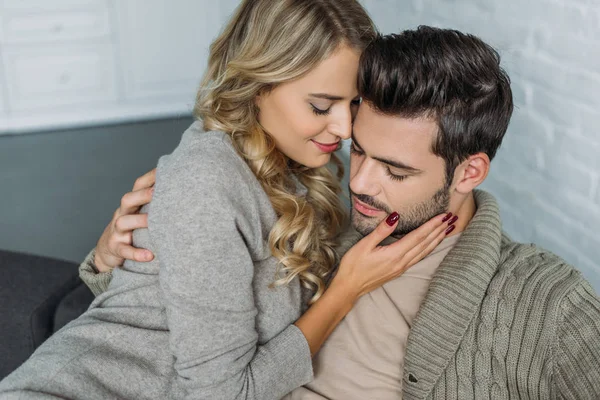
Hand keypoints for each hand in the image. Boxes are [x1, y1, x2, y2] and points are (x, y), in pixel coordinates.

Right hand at [94, 169, 156, 271]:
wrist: (107, 249)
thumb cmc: (132, 227)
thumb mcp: (139, 212)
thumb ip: (154, 202)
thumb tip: (181, 187)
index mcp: (131, 204)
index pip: (138, 186)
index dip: (150, 177)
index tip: (165, 170)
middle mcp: (122, 214)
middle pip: (127, 200)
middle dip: (142, 195)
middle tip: (157, 192)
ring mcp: (117, 231)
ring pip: (123, 223)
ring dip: (139, 221)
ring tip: (153, 222)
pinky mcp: (115, 248)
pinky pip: (124, 250)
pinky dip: (136, 253)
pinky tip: (150, 256)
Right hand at [331, 212, 454, 300]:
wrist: (349, 288)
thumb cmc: (353, 266)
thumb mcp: (364, 245)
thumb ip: (381, 231)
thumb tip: (395, 216)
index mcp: (395, 254)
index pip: (418, 236)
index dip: (432, 225)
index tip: (443, 216)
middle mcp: (402, 261)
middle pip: (425, 243)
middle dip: (439, 230)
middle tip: (452, 218)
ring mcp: (401, 267)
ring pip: (424, 251)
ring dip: (437, 239)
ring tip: (447, 229)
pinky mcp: (399, 270)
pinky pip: (419, 257)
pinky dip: (429, 248)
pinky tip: (432, 244)